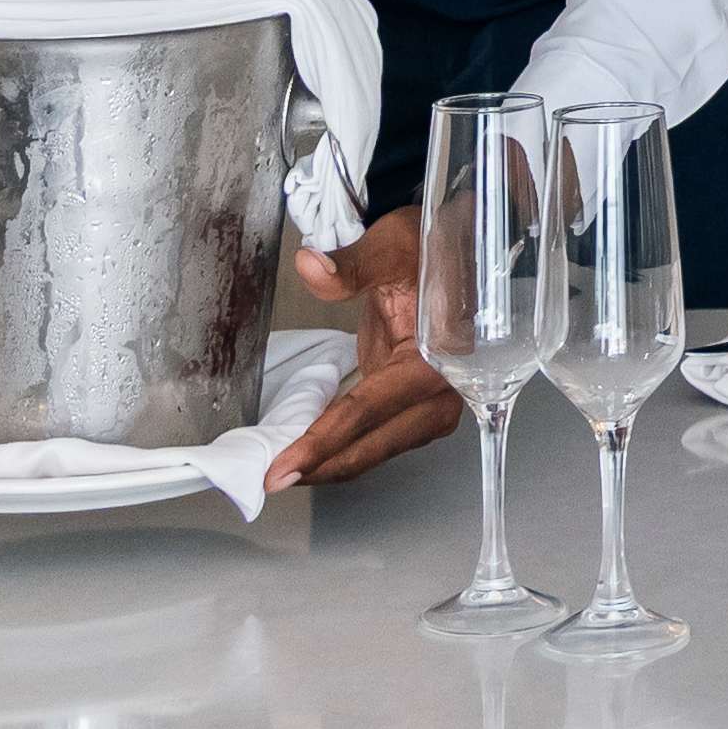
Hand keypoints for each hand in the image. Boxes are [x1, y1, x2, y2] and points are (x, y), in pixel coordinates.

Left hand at [277, 202, 462, 485]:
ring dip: (333, 463)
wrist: (456, 253)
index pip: (367, 411)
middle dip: (323, 466)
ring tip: (285, 472)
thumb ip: (351, 266)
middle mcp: (443, 391)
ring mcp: (434, 404)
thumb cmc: (426, 248)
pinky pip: (379, 436)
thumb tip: (310, 266)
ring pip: (377, 448)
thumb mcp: (391, 246)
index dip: (321, 442)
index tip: (283, 467)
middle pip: (373, 443)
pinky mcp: (418, 406)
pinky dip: (345, 448)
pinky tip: (313, 454)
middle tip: (271, 482)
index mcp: (438, 359)